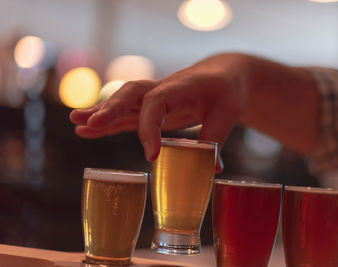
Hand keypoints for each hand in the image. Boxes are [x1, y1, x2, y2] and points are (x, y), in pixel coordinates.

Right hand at [70, 54, 248, 172]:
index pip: (157, 103)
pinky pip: (128, 113)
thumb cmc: (227, 90)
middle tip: (89, 123)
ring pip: (124, 102)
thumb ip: (215, 137)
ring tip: (77, 125)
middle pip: (130, 94)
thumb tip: (211, 170)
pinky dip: (109, 122)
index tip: (152, 155)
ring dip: (101, 114)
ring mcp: (156, 96)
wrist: (224, 74)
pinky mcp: (153, 106)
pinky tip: (89, 130)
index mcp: (181, 87)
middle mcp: (163, 89)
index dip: (149, 127)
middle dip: (109, 109)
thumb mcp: (228, 112)